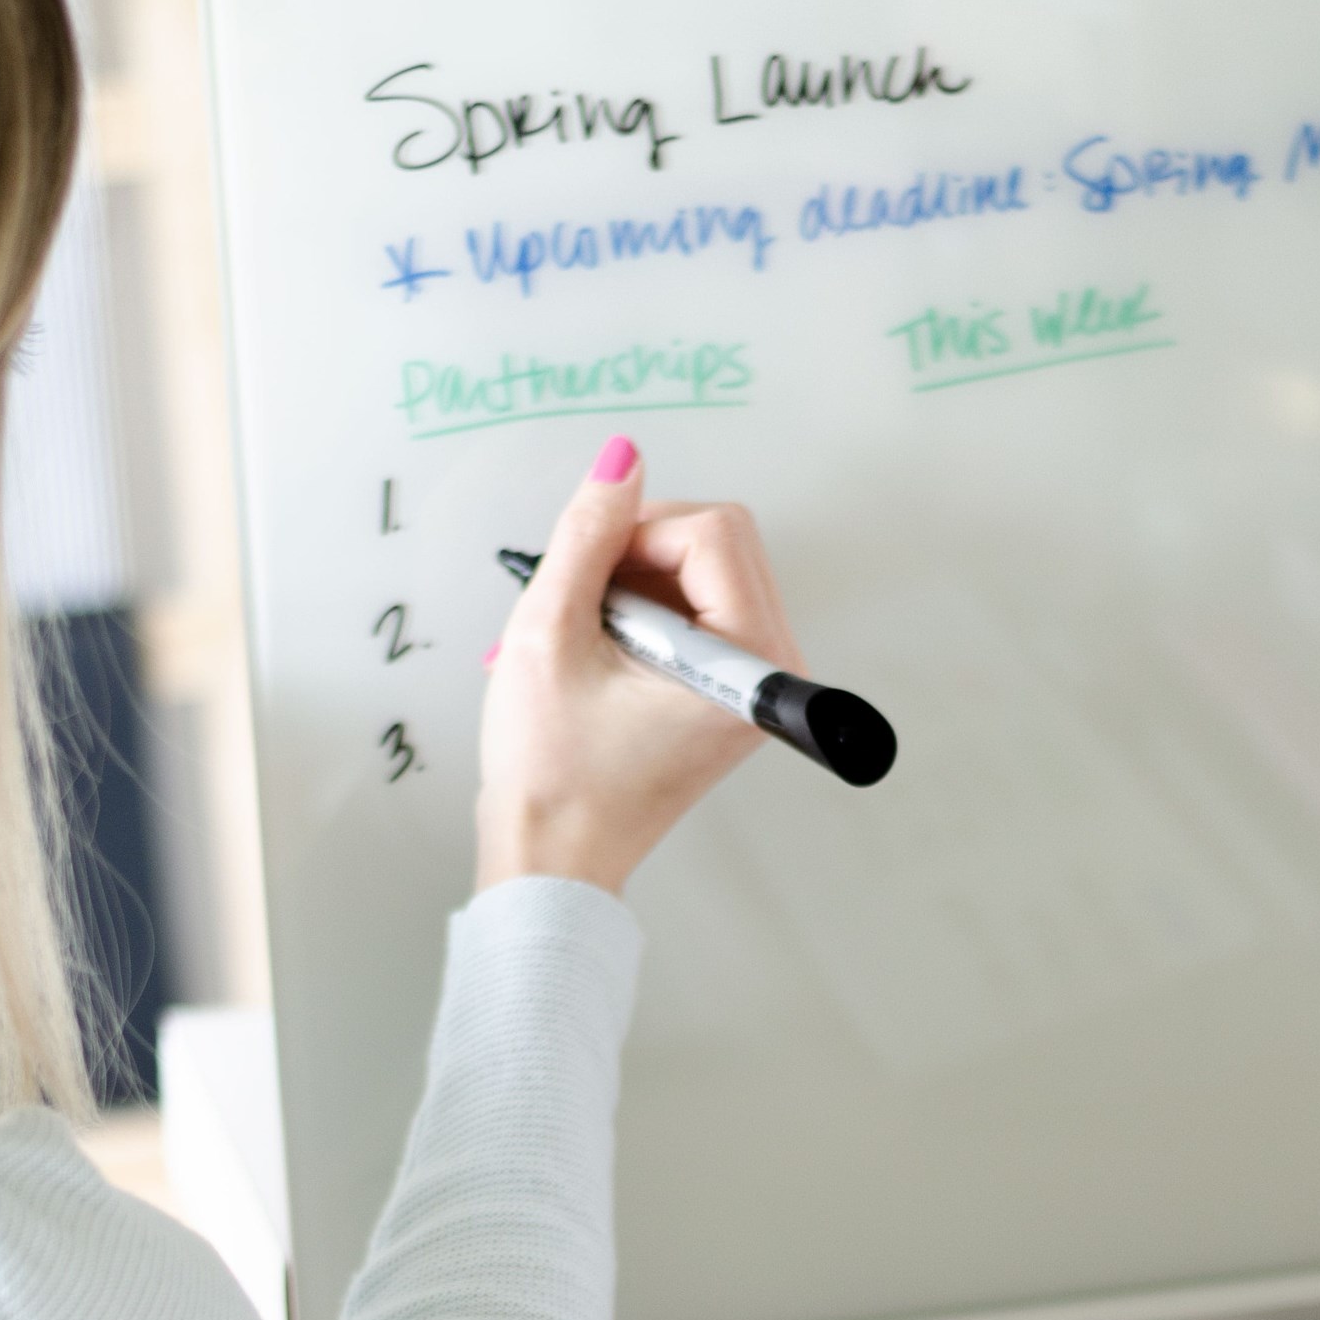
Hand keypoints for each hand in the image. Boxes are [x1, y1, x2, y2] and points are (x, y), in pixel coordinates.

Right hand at [474, 436, 800, 895]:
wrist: (552, 859)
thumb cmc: (551, 775)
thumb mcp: (548, 632)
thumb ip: (587, 533)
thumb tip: (622, 459)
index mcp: (747, 666)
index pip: (713, 532)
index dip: (637, 532)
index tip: (586, 576)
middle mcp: (770, 673)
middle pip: (719, 541)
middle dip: (640, 553)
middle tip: (582, 604)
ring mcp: (752, 683)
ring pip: (704, 569)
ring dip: (634, 582)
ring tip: (583, 638)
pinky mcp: (730, 691)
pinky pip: (696, 608)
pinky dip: (642, 610)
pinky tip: (597, 650)